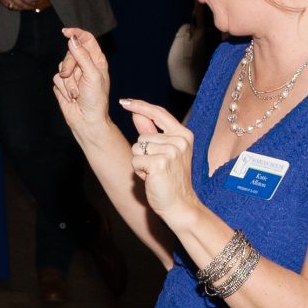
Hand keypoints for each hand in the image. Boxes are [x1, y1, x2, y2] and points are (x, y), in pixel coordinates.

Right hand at [0, 0, 39, 11]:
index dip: (29, 1)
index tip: (35, 3)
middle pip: (20, 4)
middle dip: (27, 7)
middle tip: (33, 7)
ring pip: (15, 7)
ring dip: (22, 8)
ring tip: (28, 7)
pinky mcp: (2, 1)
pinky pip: (10, 7)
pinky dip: (16, 8)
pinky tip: (20, 7)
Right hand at [50, 26, 113, 138]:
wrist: (87, 120)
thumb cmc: (96, 100)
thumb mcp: (93, 75)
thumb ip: (82, 56)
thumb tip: (72, 39)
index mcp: (96, 60)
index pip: (86, 39)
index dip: (76, 34)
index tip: (66, 32)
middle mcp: (84, 65)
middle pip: (69, 53)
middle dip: (70, 66)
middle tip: (76, 78)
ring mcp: (73, 74)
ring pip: (61, 67)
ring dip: (68, 82)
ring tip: (77, 93)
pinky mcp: (63, 84)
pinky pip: (56, 79)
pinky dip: (63, 89)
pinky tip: (72, 97)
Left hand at [122, 98, 200, 228]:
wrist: (180, 205)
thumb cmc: (170, 180)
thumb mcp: (163, 152)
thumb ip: (151, 132)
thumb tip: (136, 113)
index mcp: (183, 135)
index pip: (158, 113)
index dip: (140, 106)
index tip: (124, 101)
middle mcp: (179, 141)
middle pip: (142, 137)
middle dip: (143, 154)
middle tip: (157, 169)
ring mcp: (170, 151)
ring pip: (137, 148)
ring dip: (140, 163)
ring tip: (155, 174)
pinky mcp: (159, 163)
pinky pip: (135, 160)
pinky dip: (139, 171)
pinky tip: (151, 179)